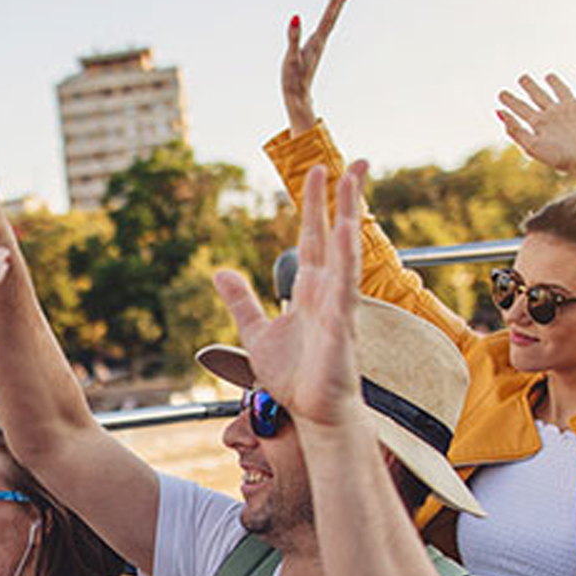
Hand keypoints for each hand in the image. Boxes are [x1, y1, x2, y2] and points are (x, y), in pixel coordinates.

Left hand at [214, 162, 369, 431]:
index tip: (317, 171)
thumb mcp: (256, 334)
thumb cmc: (294, 378)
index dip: (314, 204)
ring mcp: (337, 305)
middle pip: (335, 234)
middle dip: (342, 198)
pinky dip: (347, 258)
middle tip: (351, 161)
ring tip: (355, 181)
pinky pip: (345, 285)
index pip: (313, 236)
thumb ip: (241, 302)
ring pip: (345, 251)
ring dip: (350, 216)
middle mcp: (328, 291)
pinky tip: (349, 232)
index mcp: (309, 290)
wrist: (311, 414)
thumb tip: (221, 272)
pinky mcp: (341, 325)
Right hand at [281, 0, 346, 133]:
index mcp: (317, 41)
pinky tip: (328, 16)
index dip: (334, 1)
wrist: (298, 96)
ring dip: (335, 6)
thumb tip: (296, 18)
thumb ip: (293, 37)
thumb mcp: (291, 58)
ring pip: (330, 21)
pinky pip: (324, 27)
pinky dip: (328, 17)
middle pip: (332, 16)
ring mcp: (318, 44)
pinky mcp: (314, 48)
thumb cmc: (294, 79)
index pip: (328, 17)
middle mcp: (320, 41)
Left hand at [496, 74, 575, 193]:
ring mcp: (570, 108)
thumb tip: (498, 112)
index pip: (521, 109)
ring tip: (549, 76)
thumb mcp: (532, 145)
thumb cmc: (561, 157)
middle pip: (538, 96)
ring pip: (560, 90)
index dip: (510, 101)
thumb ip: (515, 130)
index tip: (501, 93)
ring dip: (555, 82)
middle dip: (530, 86)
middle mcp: (553, 114)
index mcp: (539, 124)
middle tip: (522, 77)